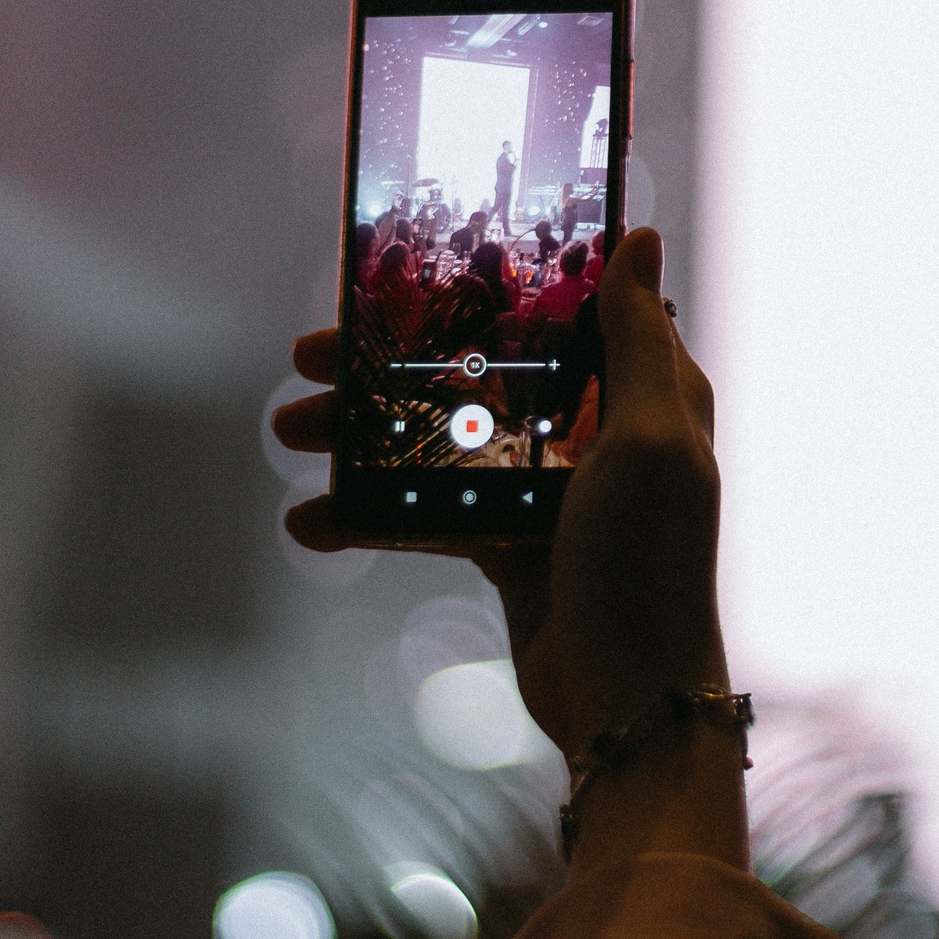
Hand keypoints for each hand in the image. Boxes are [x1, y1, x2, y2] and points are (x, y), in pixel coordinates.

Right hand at [275, 229, 737, 867]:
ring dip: (363, 434)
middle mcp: (598, 433)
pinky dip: (370, 516)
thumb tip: (638, 236)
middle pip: (481, 370)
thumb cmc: (648, 563)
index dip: (487, 283)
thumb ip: (635, 341)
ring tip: (287, 429)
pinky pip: (429, 515)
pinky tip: (306, 522)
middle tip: (306, 355)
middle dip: (390, 361)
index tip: (407, 265)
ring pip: (443, 439)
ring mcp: (550, 494)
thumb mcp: (652, 438)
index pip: (559, 311)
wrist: (630, 702)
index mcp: (644, 394)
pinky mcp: (510, 549)